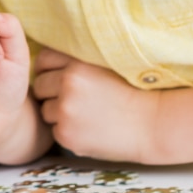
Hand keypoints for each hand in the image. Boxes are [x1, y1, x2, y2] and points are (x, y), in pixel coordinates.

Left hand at [33, 49, 159, 161]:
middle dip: (50, 93)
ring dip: (58, 114)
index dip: (48, 69)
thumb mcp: (102, 65)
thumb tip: (45, 58)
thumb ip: (75, 61)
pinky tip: (89, 130)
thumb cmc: (130, 93)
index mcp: (76, 64)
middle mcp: (67, 84)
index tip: (57, 77)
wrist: (153, 124)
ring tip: (86, 116)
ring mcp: (66, 110)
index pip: (43, 60)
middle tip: (74, 100)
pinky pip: (55, 130)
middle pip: (39, 86)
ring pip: (45, 110)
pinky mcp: (67, 134)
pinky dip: (67, 131)